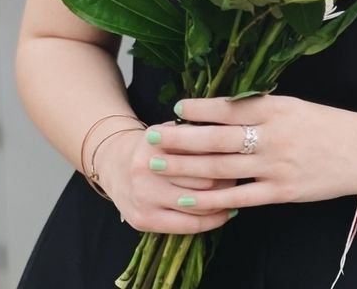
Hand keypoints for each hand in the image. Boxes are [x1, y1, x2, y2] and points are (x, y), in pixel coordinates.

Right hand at [93, 125, 237, 233]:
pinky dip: (210, 222)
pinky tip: (223, 214)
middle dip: (228, 179)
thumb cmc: (154, 146)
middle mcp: (147, 170)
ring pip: (197, 205)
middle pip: (203, 180)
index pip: (203, 152)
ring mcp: (144, 198)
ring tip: (237, 195)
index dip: (226, 155)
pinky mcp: (143, 220)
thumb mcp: (169, 131)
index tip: (242, 155)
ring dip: (222, 202)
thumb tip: (233, 137)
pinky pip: (186, 226)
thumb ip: (194, 133)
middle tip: (243, 175)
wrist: (114, 163)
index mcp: (156, 142)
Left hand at [138, 95, 356, 213]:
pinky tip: (187, 201)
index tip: (176, 108)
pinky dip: (210, 200)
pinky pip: (238, 197)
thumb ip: (260, 107)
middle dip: (179, 138)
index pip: (228, 107)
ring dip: (185, 168)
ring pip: (221, 168)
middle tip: (151, 137)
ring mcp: (275, 166)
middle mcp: (272, 135)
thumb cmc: (326, 125)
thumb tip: (221, 107)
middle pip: (216, 138)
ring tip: (158, 165)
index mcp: (275, 108)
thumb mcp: (293, 105)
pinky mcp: (281, 192)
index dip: (199, 109)